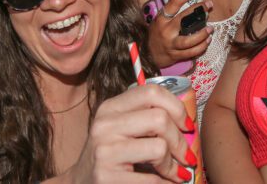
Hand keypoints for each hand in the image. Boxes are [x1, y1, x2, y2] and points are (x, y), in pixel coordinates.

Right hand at [69, 85, 196, 182]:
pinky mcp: (107, 178)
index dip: (176, 107)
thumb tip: (186, 120)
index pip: (151, 92)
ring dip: (173, 165)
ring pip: (159, 148)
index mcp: (111, 107)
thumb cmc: (110, 153)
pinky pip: (151, 180)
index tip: (186, 125)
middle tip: (186, 155)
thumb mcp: (120, 126)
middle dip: (180, 140)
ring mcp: (105, 152)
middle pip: (160, 119)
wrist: (80, 183)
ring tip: (176, 173)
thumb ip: (144, 116)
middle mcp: (105, 125)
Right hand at [149, 0, 212, 68]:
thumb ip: (172, 12)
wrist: (147, 54)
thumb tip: (191, 0)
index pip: (175, 2)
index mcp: (162, 18)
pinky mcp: (176, 55)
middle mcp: (166, 30)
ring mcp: (171, 44)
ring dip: (202, 34)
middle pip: (184, 19)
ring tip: (211, 28)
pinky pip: (191, 52)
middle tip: (209, 5)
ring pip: (189, 40)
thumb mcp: (160, 19)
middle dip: (199, 10)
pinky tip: (208, 41)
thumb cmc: (157, 32)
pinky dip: (201, 47)